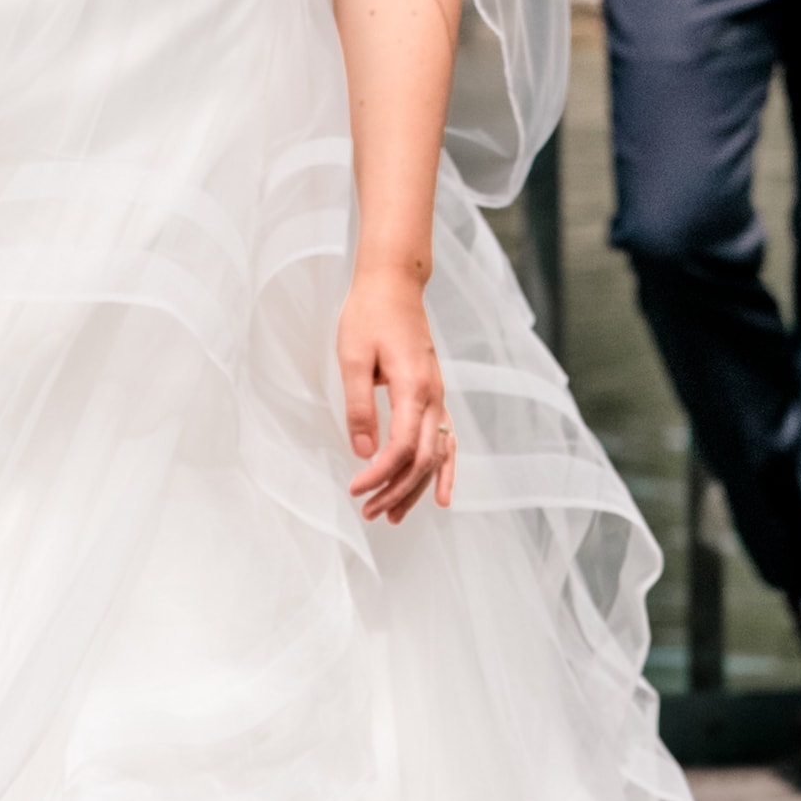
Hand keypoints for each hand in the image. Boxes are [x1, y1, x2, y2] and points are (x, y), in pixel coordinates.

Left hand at [337, 271, 455, 524]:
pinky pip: (447, 440)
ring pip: (437, 455)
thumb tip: (364, 451)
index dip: (380, 474)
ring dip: (417, 488)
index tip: (356, 489)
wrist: (394, 284)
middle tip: (370, 513)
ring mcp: (438, 396)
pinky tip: (441, 494)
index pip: (402, 447)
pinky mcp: (435, 394)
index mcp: (413, 387)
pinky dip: (445, 470)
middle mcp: (433, 396)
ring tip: (394, 517)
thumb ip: (359, 406)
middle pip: (423, 459)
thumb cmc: (369, 315)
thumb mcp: (353, 357)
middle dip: (397, 491)